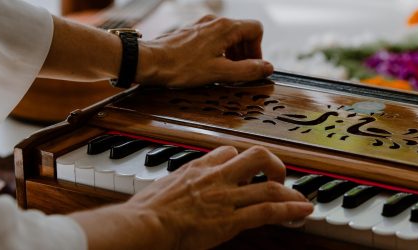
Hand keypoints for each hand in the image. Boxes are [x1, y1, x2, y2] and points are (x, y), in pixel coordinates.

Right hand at [70, 146, 312, 249]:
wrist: (145, 224)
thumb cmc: (146, 212)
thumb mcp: (161, 188)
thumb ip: (176, 187)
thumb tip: (174, 194)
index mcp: (198, 168)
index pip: (227, 152)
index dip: (241, 160)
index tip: (248, 170)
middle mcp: (216, 177)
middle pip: (256, 156)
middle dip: (274, 165)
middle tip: (277, 177)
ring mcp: (226, 197)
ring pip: (269, 187)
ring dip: (290, 193)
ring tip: (300, 200)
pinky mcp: (231, 219)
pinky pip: (267, 210)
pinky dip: (290, 209)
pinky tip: (302, 210)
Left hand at [137, 16, 273, 87]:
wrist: (149, 61)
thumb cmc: (181, 67)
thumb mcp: (219, 73)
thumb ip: (246, 70)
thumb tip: (268, 68)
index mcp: (225, 28)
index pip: (256, 29)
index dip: (258, 49)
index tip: (251, 66)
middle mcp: (214, 21)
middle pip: (243, 32)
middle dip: (246, 53)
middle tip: (239, 72)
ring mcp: (202, 25)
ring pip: (228, 35)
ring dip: (232, 53)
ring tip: (224, 71)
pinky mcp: (191, 32)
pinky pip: (214, 38)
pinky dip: (218, 51)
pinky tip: (208, 66)